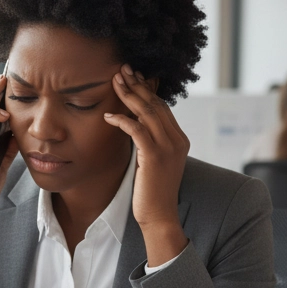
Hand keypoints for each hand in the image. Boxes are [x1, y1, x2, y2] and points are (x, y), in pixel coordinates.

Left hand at [104, 64, 189, 266]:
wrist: (160, 218)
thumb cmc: (152, 193)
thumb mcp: (153, 163)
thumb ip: (149, 145)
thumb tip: (134, 129)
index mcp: (179, 139)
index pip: (162, 107)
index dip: (146, 90)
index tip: (132, 77)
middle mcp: (177, 140)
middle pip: (156, 104)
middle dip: (138, 85)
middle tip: (121, 69)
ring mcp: (168, 148)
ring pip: (148, 112)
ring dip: (129, 95)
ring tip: (114, 81)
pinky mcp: (155, 157)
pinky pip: (137, 130)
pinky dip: (122, 120)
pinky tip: (108, 116)